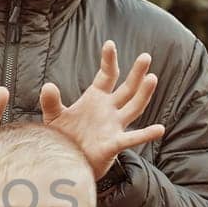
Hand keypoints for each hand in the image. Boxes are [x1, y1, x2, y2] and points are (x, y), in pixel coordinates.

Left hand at [39, 40, 164, 180]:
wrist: (65, 163)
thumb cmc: (63, 137)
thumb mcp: (54, 116)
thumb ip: (51, 101)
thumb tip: (48, 86)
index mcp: (96, 98)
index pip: (107, 75)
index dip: (109, 60)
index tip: (109, 44)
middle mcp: (109, 110)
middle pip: (127, 88)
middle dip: (136, 73)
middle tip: (146, 56)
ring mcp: (114, 126)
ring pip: (134, 107)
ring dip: (143, 94)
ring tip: (152, 78)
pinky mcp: (113, 144)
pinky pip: (132, 138)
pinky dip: (146, 134)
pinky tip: (159, 129)